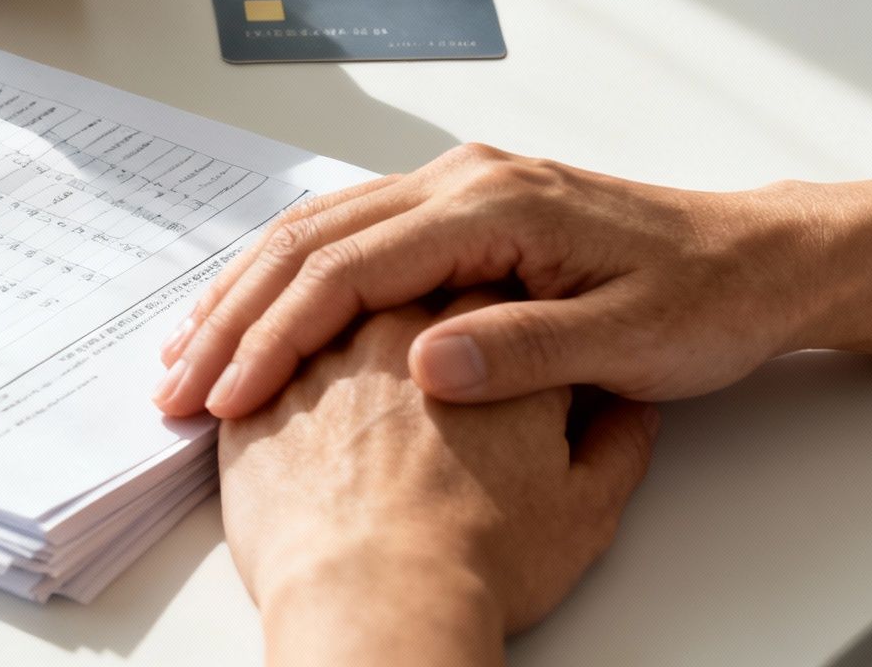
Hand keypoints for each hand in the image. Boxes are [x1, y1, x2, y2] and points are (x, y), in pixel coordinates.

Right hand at [156, 143, 835, 417]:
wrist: (761, 260)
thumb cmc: (707, 297)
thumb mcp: (632, 339)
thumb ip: (528, 352)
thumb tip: (430, 364)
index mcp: (495, 203)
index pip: (350, 266)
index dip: (277, 333)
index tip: (230, 391)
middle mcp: (464, 181)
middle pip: (311, 238)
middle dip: (236, 314)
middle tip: (182, 381)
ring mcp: (457, 190)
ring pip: (316, 231)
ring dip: (249, 295)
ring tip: (194, 354)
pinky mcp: (459, 213)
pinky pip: (346, 236)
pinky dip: (288, 280)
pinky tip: (260, 316)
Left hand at [220, 291, 657, 665]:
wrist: (382, 599)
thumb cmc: (482, 557)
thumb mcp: (585, 506)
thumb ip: (614, 445)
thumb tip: (631, 416)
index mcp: (482, 330)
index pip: (485, 275)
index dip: (488, 284)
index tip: (484, 300)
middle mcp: (397, 324)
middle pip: (388, 271)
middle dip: (388, 278)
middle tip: (388, 291)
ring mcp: (325, 352)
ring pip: (308, 299)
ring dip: (302, 301)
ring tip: (298, 320)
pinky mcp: (265, 391)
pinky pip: (248, 349)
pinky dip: (245, 346)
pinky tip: (240, 359)